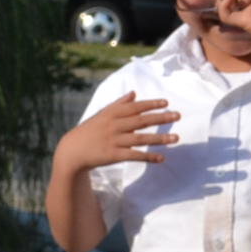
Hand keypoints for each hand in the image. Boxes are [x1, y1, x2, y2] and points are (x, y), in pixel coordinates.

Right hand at [57, 92, 177, 171]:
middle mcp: (114, 126)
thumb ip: (119, 104)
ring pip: (140, 139)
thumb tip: (134, 93)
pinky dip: (148, 157)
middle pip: (141, 121)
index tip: (166, 103)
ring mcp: (114, 141)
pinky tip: (161, 158)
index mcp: (112, 114)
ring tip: (176, 138)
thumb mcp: (102, 115)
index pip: (135, 107)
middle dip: (160, 118)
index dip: (150, 104)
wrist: (72, 151)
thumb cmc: (90, 130)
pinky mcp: (113, 155)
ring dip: (159, 139)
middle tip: (178, 115)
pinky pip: (134, 156)